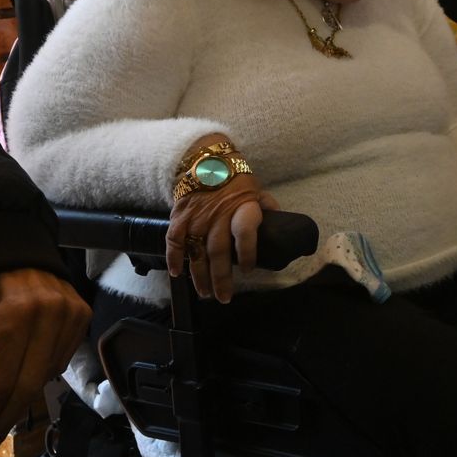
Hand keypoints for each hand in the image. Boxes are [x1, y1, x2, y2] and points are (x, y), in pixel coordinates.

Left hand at [0, 267, 90, 451]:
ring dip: (21, 398)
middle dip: (6, 419)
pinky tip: (22, 375)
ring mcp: (72, 315)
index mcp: (16, 317)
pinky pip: (62, 361)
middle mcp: (51, 315)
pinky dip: (40, 375)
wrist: (10, 257)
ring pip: (48, 377)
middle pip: (30, 386)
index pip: (5, 383)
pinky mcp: (83, 315)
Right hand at [165, 178, 274, 301]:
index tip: (249, 271)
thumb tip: (282, 223)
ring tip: (205, 293)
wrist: (206, 159)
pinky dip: (174, 257)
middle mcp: (219, 214)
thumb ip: (266, 207)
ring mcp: (197, 216)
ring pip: (197, 250)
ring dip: (200, 275)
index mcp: (242, 207)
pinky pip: (174, 239)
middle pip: (219, 250)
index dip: (248, 252)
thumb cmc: (235, 178)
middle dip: (221, 277)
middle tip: (224, 298)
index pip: (246, 231)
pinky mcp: (180, 215)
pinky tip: (177, 274)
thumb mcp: (256, 189)